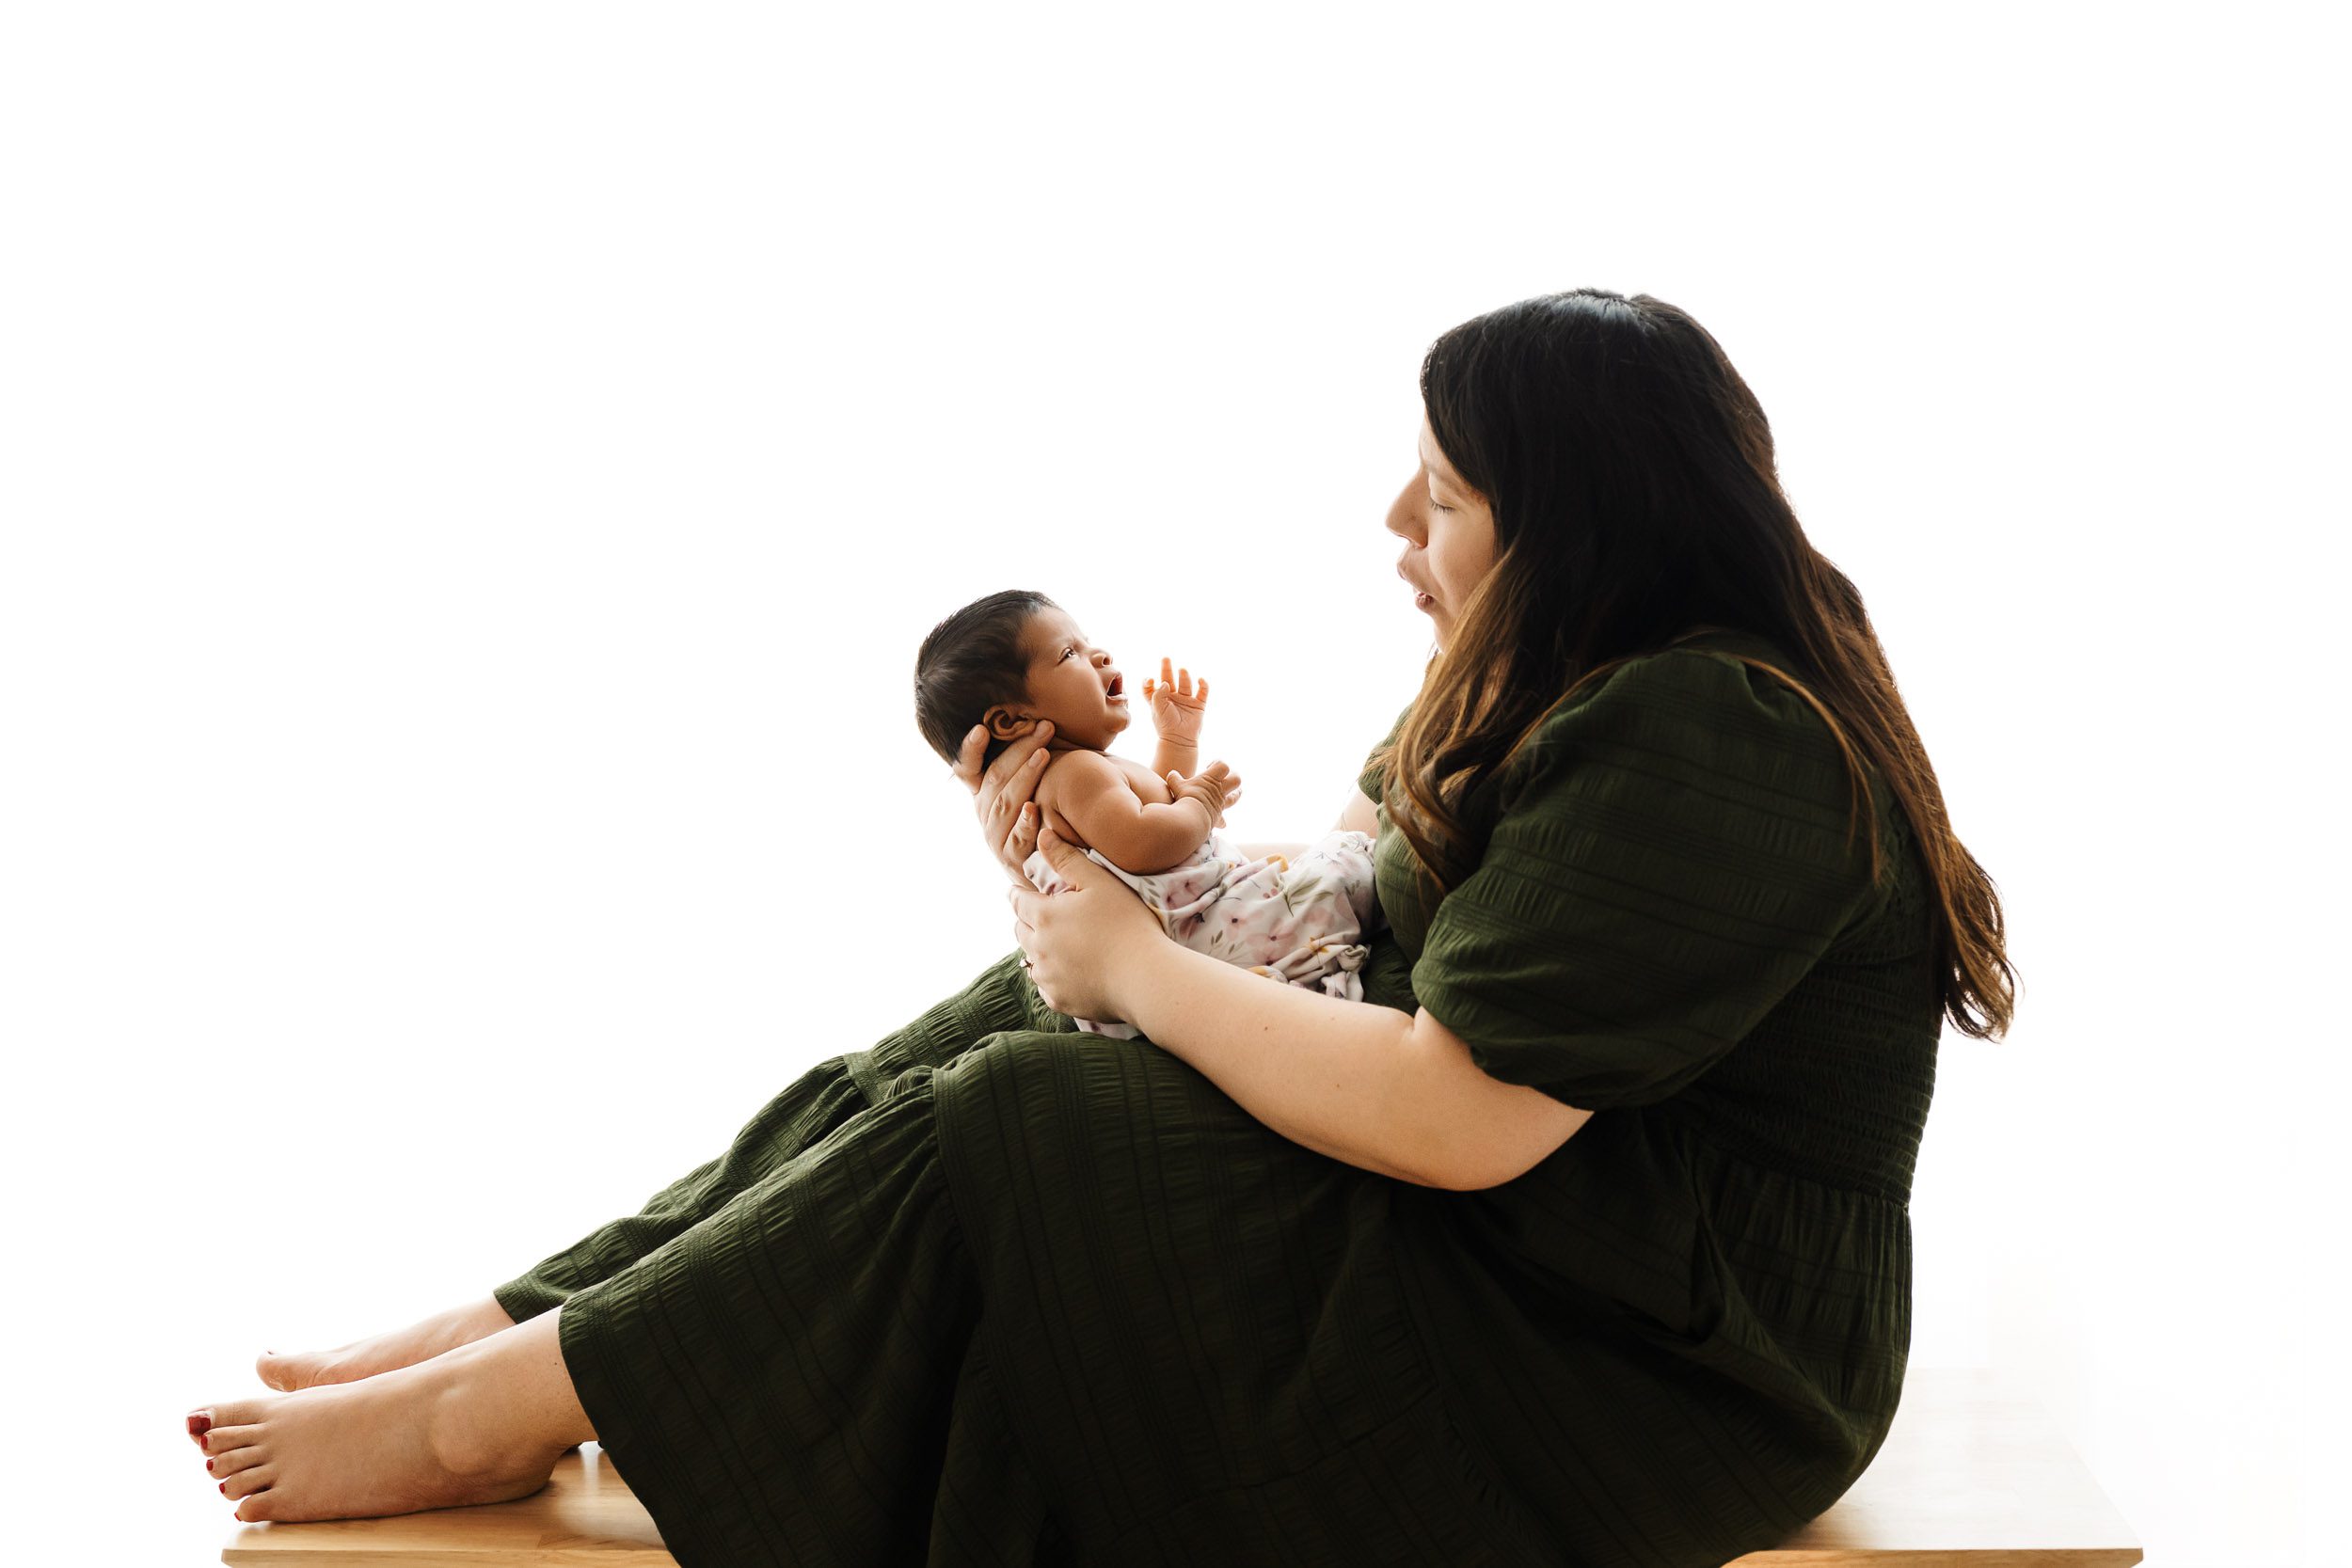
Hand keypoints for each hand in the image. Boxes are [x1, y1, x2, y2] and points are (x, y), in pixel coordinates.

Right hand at [950, 719, 1053, 886]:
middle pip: (996, 777)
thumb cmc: (1042, 818)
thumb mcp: (1027, 789)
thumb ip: (1026, 762)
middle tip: (1044, 727)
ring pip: (1006, 803)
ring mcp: (996, 837)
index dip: (971, 749)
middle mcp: (984, 812)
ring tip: (1043, 754)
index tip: (981, 729)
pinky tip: (1033, 809)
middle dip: (1020, 749)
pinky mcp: (1013, 860)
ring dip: (1025, 776)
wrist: (1043, 870)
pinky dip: (1024, 824)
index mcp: (983, 793)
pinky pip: (1017, 839)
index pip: (968, 767)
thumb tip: (1042, 720)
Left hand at [1010, 828, 1163, 1020]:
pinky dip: (1053, 978)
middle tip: (1045, 917)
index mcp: (1043, 916)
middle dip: (1028, 921)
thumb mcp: (1099, 882)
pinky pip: (1047, 987)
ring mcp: (1047, 978)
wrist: (1146, 977)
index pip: (1017, 901)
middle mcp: (1037, 948)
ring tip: (1060, 946)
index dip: (1019, 894)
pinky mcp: (1059, 1001)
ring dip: (1039, 951)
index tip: (1022, 892)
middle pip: (1020, 931)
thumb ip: (1067, 858)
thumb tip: (1043, 836)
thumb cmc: (1127, 924)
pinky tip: (1072, 972)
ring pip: (1030, 960)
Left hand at [1140, 657, 1208, 745]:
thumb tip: (1165, 683)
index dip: (1149, 682)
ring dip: (1184, 676)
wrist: (1180, 740)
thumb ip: (1158, 694)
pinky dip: (1203, 685)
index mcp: (1159, 700)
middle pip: (1168, 679)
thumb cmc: (1166, 725)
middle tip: (1165, 658)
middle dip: (1166, 669)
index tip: (1150, 679)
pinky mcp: (1198, 705)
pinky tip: (1200, 680)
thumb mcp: (1157, 709)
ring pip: (1186, 684)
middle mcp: (1172, 698)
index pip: (1152, 687)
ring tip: (1182, 670)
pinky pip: (1203, 692)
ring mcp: (1186, 700)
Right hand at [1166, 760, 1242, 828]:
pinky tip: (1222, 824)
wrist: (1191, 818)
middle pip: (1236, 779)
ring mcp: (1220, 803)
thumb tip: (1172, 774)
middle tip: (1224, 778)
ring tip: (1232, 795)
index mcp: (1211, 779)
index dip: (1218, 763)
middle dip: (1232, 776)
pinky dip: (1222, 820)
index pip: (1223, 766)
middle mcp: (1219, 790)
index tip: (1208, 766)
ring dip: (1235, 795)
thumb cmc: (1185, 798)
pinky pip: (1224, 817)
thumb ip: (1174, 778)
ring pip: (1234, 798)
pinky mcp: (1217, 815)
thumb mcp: (1176, 785)